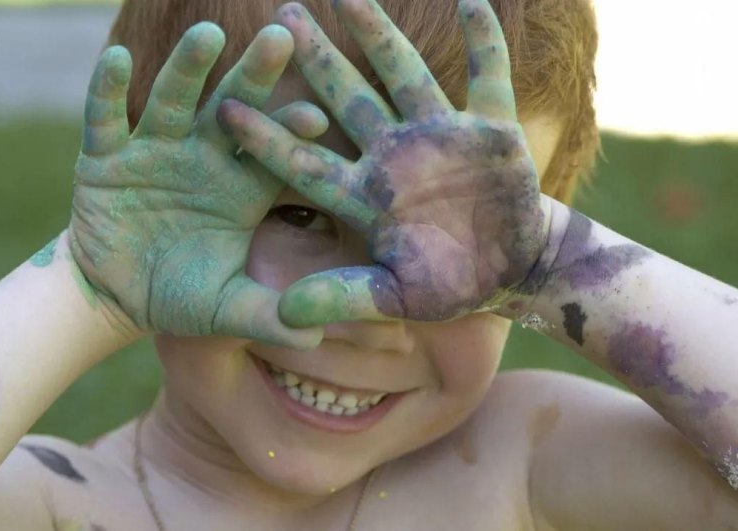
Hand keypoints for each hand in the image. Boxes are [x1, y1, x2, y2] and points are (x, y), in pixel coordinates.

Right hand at [69, 22, 326, 346]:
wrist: (121, 295)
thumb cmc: (183, 296)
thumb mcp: (226, 309)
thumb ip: (267, 317)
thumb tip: (316, 334)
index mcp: (242, 188)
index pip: (273, 152)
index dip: (291, 133)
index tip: (317, 115)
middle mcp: (204, 158)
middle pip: (233, 109)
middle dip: (255, 75)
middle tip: (282, 38)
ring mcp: (156, 150)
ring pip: (174, 100)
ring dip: (189, 68)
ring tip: (210, 36)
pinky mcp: (106, 156)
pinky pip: (107, 118)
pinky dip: (107, 91)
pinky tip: (116, 59)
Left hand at [218, 0, 548, 325]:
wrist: (513, 268)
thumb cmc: (452, 285)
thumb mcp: (397, 297)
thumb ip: (344, 298)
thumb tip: (285, 316)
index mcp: (368, 195)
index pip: (307, 160)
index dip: (267, 137)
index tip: (224, 107)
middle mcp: (397, 155)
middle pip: (348, 98)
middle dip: (317, 59)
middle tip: (281, 16)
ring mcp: (443, 135)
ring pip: (404, 74)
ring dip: (380, 35)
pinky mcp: (491, 127)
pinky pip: (489, 75)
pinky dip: (485, 41)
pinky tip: (471, 0)